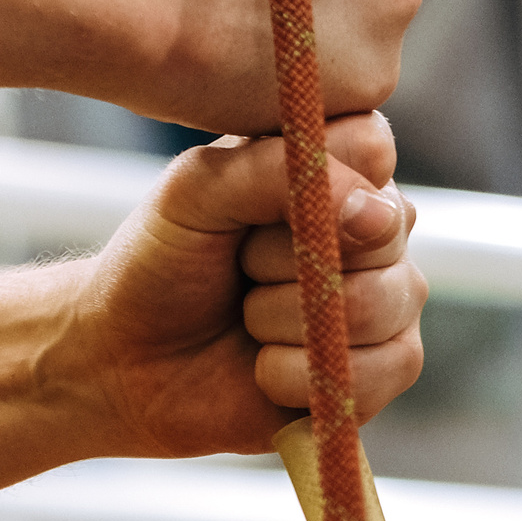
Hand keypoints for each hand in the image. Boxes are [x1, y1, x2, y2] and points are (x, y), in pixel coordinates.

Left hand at [58, 112, 426, 457]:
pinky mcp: (386, 369)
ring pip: (377, 304)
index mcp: (336, 165)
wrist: (130, 361)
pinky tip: (265, 368)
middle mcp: (376, 228)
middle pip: (381, 234)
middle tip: (241, 269)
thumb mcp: (196, 192)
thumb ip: (273, 171)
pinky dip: (297, 374)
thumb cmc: (163, 265)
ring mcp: (390, 299)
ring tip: (248, 319)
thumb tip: (373, 208)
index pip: (370, 145)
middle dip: (283, 261)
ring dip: (283, 320)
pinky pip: (380, 370)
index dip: (309, 184)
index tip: (250, 208)